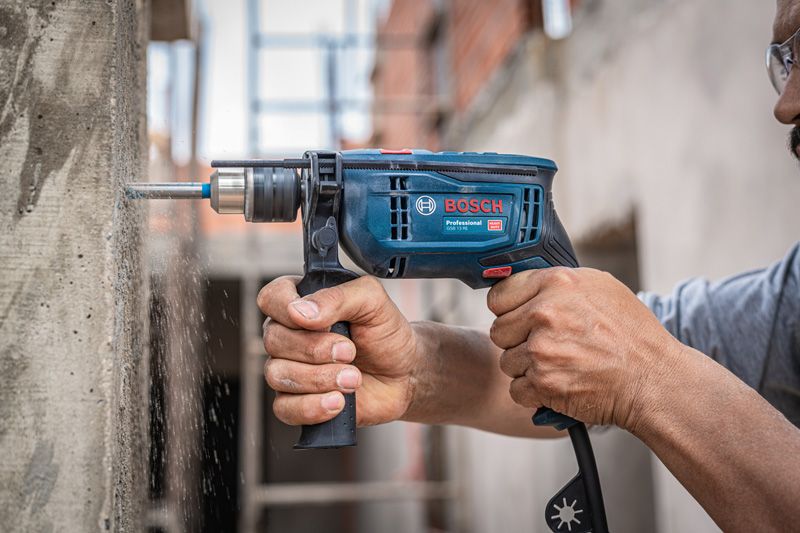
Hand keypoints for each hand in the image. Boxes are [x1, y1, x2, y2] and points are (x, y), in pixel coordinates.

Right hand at [257, 276, 417, 426]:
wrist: (405, 374)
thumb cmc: (386, 334)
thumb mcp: (372, 301)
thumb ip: (338, 297)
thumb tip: (300, 311)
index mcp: (302, 303)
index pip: (271, 298)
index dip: (285, 309)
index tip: (316, 321)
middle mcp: (290, 335)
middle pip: (273, 340)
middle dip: (315, 349)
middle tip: (350, 352)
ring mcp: (290, 369)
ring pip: (277, 375)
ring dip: (319, 379)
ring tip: (353, 378)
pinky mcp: (296, 402)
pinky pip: (284, 408)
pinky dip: (312, 407)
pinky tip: (339, 402)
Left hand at [487, 267, 683, 429]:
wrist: (653, 380)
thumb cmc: (632, 334)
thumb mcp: (600, 287)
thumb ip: (557, 284)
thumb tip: (523, 285)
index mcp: (556, 283)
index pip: (499, 295)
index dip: (509, 309)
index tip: (520, 318)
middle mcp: (545, 313)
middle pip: (499, 330)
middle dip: (518, 341)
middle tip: (547, 346)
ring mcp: (541, 350)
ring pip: (507, 361)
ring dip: (527, 368)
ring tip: (560, 365)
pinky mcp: (542, 383)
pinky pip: (517, 389)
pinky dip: (535, 392)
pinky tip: (559, 383)